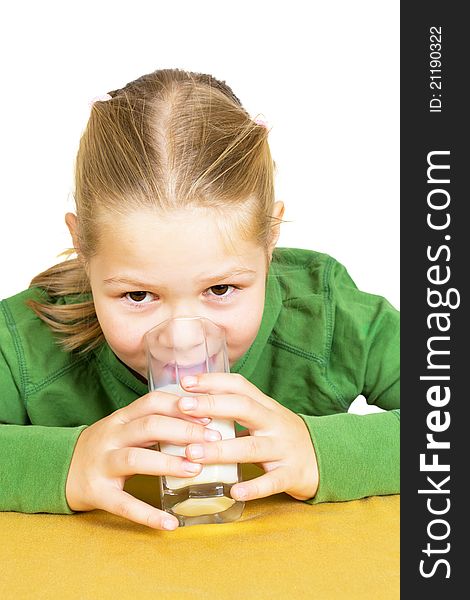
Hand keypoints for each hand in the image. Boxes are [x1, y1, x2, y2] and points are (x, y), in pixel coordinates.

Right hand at [65, 390, 221, 529]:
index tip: (209, 414)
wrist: (58, 469)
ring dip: (168, 463)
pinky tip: (170, 523)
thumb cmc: (105, 447)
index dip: (181, 406)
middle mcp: (111, 436)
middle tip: (213, 440)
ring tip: (196, 470)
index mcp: (121, 418)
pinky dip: (148, 515)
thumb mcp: (125, 427)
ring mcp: (102, 464)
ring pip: (135, 459)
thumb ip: (155, 422)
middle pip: (148, 426)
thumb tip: (202, 422)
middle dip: (183, 430)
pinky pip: (124, 504)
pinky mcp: (97, 493)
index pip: (152, 402)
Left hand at [178, 373, 318, 501]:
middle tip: (182, 407)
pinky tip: (233, 492)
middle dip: (212, 405)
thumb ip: (234, 411)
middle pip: (244, 407)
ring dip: (221, 450)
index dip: (213, 381)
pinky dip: (253, 488)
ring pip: (252, 447)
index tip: (185, 383)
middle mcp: (274, 422)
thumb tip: (190, 407)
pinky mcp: (292, 474)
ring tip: (192, 454)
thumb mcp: (263, 417)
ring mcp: (284, 448)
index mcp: (265, 406)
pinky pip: (272, 481)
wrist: (327, 458)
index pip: (239, 385)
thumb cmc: (282, 436)